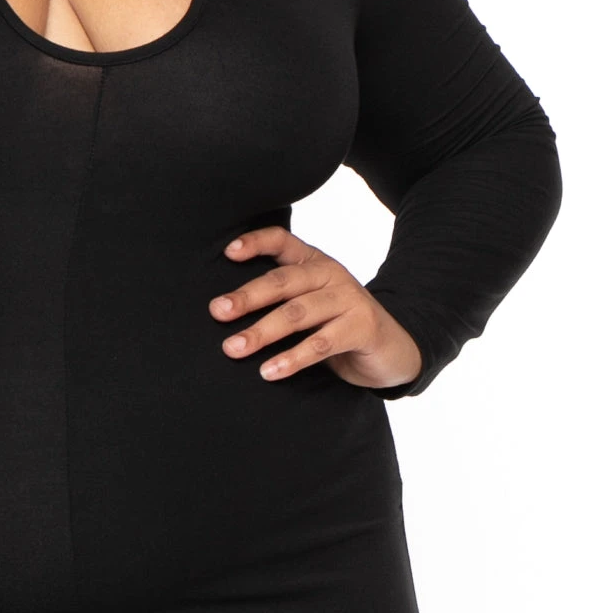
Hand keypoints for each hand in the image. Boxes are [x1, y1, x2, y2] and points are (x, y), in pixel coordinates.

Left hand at [209, 226, 422, 389]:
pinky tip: (269, 371)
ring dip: (262, 332)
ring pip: (297, 314)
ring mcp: (349, 298)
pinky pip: (320, 344)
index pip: (282, 241)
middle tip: (217, 311)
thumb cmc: (338, 325)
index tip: (227, 253)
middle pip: (282, 281)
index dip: (255, 243)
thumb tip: (225, 312)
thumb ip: (281, 299)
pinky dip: (291, 359)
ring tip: (233, 348)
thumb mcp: (311, 303)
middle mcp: (331, 273)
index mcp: (314, 261)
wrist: (394, 348)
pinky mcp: (362, 327)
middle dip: (247, 297)